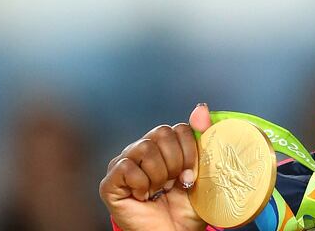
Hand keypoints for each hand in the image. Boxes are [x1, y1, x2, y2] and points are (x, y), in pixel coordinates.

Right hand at [99, 104, 213, 230]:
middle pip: (161, 132)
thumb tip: (201, 107)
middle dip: (176, 162)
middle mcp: (142, 150)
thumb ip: (203, 137)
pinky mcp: (110, 182)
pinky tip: (145, 197)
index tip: (191, 176)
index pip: (179, 128)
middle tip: (175, 184)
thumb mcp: (205, 171)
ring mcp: (124, 164)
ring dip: (159, 175)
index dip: (190, 152)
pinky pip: (126, 167)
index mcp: (164, 146)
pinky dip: (142, 184)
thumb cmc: (187, 207)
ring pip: (144, 148)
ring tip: (160, 191)